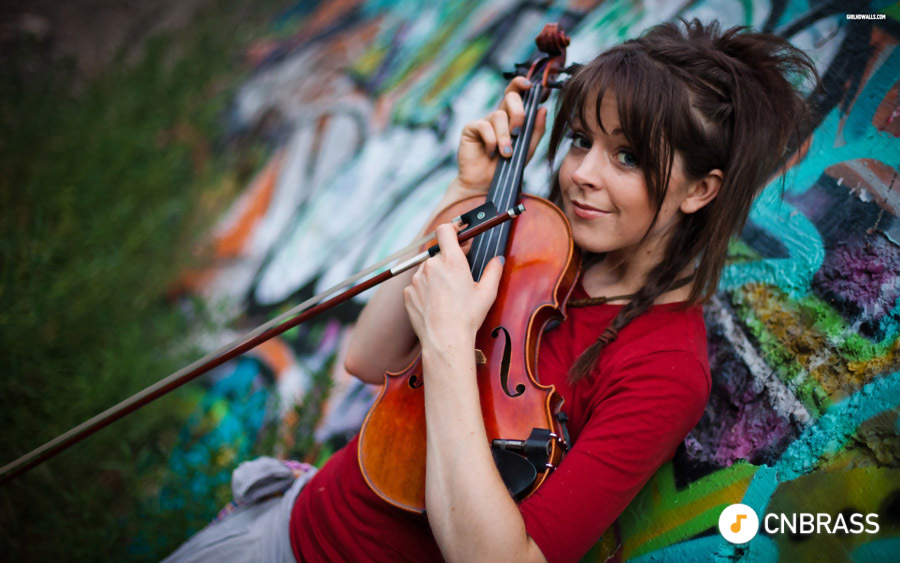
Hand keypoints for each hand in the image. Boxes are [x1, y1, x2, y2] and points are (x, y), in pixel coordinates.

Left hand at [403, 224, 504, 350]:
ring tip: (447, 296)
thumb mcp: (487, 293)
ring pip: (427, 270)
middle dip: (448, 261)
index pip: (445, 230)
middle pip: (439, 253)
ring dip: (435, 276)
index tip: (457, 232)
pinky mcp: (408, 293)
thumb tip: (498, 259)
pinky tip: (436, 304)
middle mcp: (431, 266)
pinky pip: (417, 285)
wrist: (445, 340)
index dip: (451, 228)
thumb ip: (493, 271)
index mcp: (452, 261)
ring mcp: (417, 279)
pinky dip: (425, 290)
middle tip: (458, 275)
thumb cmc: (467, 317)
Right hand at [455, 77, 547, 193]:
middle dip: (519, 112)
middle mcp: (498, 116)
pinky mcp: (471, 129)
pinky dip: (491, 140)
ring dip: (505, 136)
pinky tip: (491, 152)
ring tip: (506, 153)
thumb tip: (543, 109)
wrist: (486, 186)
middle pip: (510, 97)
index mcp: (512, 117)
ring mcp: (484, 121)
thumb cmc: (507, 168)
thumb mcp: (527, 150)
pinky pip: (484, 126)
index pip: (517, 94)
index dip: (522, 84)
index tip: (531, 85)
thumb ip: (536, 130)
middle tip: (518, 132)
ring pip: (499, 115)